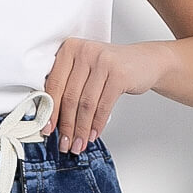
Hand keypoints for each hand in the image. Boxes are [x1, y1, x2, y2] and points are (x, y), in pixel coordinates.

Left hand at [40, 39, 162, 148]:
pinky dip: (97, 124)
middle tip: (64, 144)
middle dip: (66, 126)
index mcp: (70, 48)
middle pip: (70, 97)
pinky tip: (93, 135)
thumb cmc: (111, 68)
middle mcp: (85, 51)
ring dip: (81, 129)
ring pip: (86, 104)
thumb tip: (53, 120)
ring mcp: (103, 61)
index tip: (47, 129)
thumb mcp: (86, 70)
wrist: (145, 61)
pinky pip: (103, 106)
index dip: (50, 110)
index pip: (54, 84)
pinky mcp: (119, 74)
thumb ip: (68, 86)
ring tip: (78, 144)